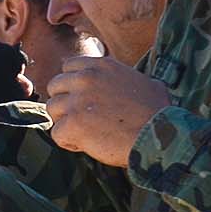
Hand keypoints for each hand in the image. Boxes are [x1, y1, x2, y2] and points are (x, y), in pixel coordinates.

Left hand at [45, 56, 170, 165]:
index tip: (83, 98)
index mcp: (101, 66)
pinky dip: (68, 142)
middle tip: (81, 118)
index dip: (72, 85)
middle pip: (55, 86)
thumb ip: (125, 77)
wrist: (158, 136)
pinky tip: (86, 144)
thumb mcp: (146, 82)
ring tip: (85, 132)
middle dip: (65, 102)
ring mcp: (77, 100)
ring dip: (65, 122)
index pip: (68, 67)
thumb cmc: (158, 113)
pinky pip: (56, 133)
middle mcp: (86, 78)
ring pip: (52, 109)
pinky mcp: (72, 123)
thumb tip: (129, 81)